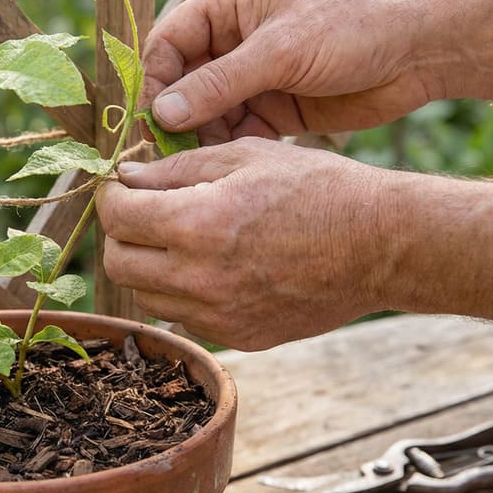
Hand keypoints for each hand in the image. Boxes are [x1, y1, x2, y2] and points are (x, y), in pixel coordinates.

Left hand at [95, 138, 391, 349]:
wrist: (380, 245)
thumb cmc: (318, 188)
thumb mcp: (245, 155)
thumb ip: (176, 168)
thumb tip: (127, 176)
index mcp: (197, 224)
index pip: (116, 216)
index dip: (112, 194)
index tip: (124, 184)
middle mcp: (200, 278)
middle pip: (118, 263)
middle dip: (122, 232)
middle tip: (145, 209)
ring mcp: (219, 315)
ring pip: (147, 295)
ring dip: (149, 264)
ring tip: (181, 236)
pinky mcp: (239, 337)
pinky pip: (185, 316)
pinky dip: (184, 291)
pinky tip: (215, 264)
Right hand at [142, 0, 437, 143]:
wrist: (420, 50)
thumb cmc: (353, 27)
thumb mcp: (281, 52)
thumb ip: (220, 83)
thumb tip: (161, 113)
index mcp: (227, 3)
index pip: (168, 43)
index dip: (155, 81)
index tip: (152, 120)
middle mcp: (233, 38)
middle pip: (182, 82)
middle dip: (176, 117)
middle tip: (167, 156)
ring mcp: (254, 75)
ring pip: (206, 113)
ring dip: (202, 139)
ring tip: (199, 169)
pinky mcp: (274, 108)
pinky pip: (236, 132)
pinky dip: (230, 150)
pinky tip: (230, 170)